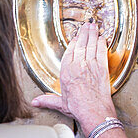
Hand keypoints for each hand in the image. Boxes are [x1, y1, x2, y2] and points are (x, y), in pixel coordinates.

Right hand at [31, 22, 116, 137]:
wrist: (93, 112)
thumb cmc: (78, 108)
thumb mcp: (60, 103)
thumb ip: (47, 100)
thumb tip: (35, 102)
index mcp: (66, 72)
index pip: (69, 52)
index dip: (74, 43)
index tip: (76, 38)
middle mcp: (77, 66)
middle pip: (81, 44)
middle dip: (84, 33)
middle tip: (86, 25)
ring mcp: (90, 65)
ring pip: (91, 45)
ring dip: (93, 34)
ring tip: (93, 27)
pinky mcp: (102, 68)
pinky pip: (101, 51)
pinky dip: (101, 43)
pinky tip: (102, 38)